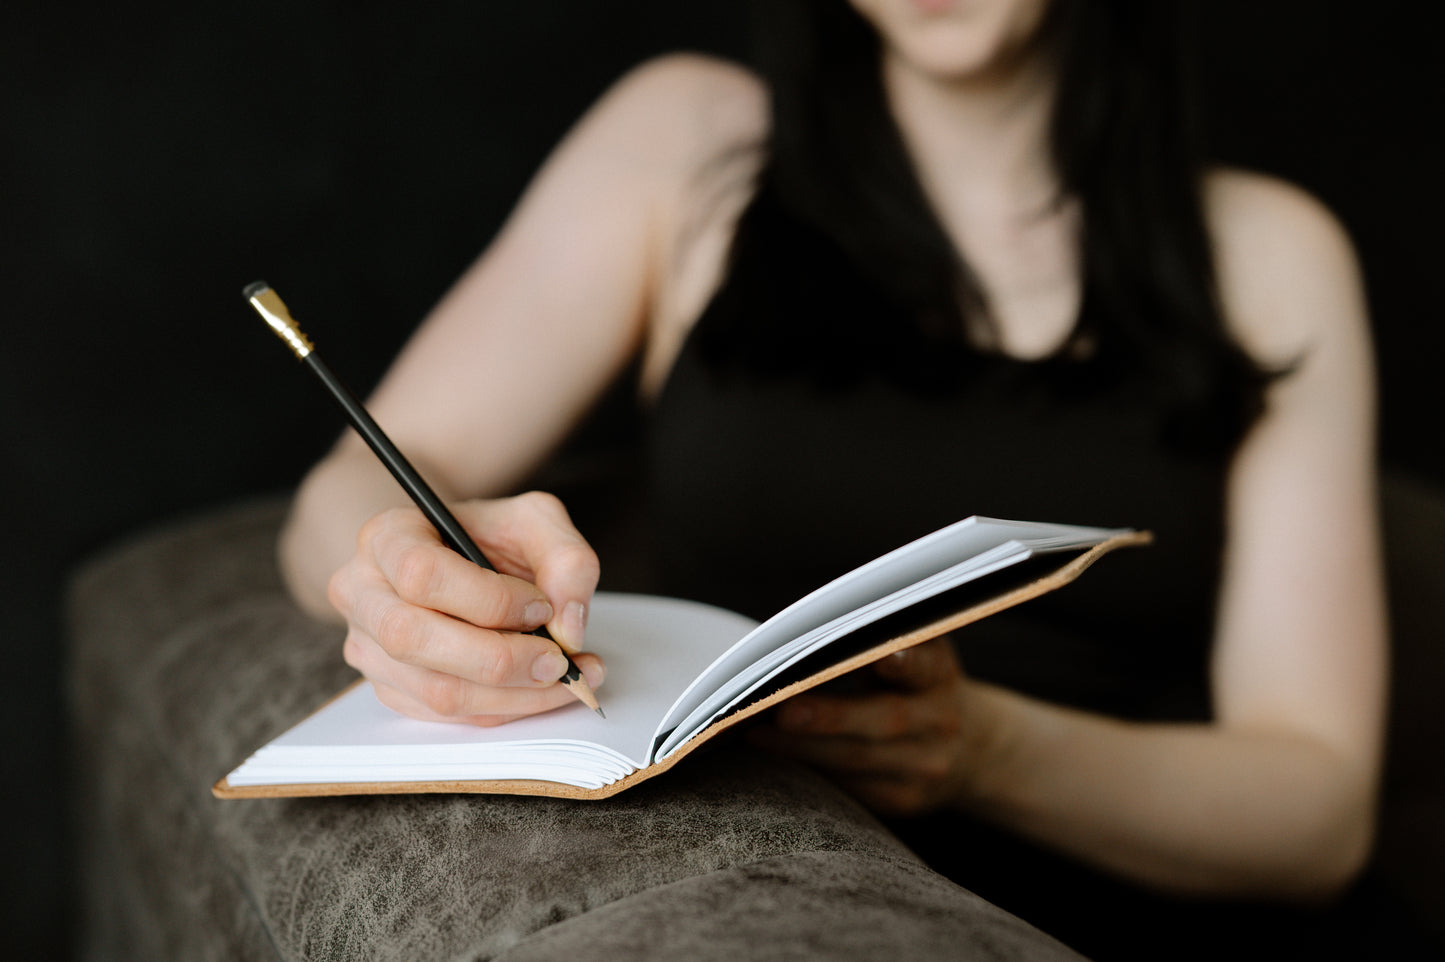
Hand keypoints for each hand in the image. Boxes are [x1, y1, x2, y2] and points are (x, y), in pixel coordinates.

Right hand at [326, 491, 604, 726]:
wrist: (466, 561)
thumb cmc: (493, 537)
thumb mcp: (537, 522)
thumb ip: (565, 560)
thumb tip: (568, 629)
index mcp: (387, 537)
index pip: (421, 574)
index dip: (488, 599)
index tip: (542, 607)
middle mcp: (362, 592)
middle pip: (414, 639)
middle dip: (500, 659)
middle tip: (560, 660)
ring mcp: (368, 647)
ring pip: (435, 690)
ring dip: (513, 695)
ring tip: (569, 678)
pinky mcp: (390, 688)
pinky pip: (447, 716)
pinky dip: (504, 708)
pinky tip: (542, 689)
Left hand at [748, 638, 979, 815]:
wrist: (969, 748)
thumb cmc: (916, 683)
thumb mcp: (916, 651)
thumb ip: (880, 634)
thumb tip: (815, 623)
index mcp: (939, 675)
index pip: (924, 667)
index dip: (902, 663)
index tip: (878, 658)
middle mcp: (940, 722)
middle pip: (883, 720)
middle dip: (829, 716)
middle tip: (780, 709)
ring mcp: (924, 766)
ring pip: (857, 760)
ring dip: (803, 749)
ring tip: (756, 733)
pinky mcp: (905, 799)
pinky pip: (852, 788)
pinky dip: (812, 772)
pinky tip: (776, 757)